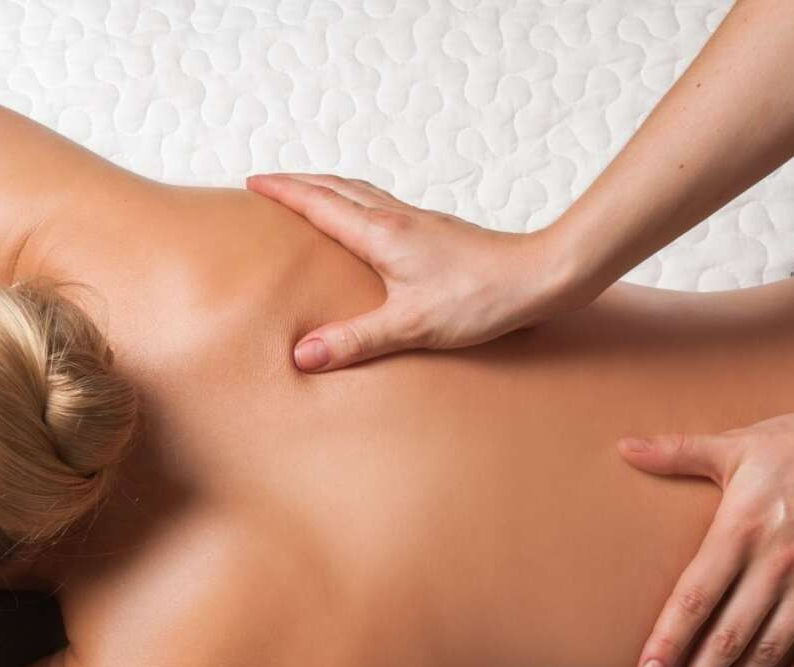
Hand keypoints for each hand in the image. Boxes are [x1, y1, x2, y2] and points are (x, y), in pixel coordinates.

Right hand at [246, 173, 590, 370]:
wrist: (541, 276)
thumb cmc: (480, 298)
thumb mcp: (411, 326)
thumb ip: (355, 340)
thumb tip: (302, 355)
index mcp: (381, 234)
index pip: (319, 204)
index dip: (283, 192)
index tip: (251, 183)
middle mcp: (397, 219)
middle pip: (336, 188)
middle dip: (297, 183)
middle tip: (266, 183)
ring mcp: (418, 222)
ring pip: (360, 192)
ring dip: (326, 188)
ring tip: (305, 195)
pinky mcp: (435, 233)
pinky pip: (381, 206)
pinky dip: (355, 203)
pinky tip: (361, 222)